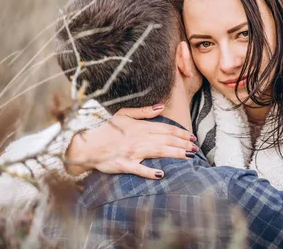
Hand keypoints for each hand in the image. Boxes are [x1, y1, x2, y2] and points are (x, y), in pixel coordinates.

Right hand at [65, 104, 196, 178]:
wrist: (86, 145)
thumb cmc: (105, 129)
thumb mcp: (123, 114)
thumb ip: (144, 111)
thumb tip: (161, 106)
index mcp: (139, 127)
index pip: (165, 129)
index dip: (180, 133)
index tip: (191, 137)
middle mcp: (138, 139)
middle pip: (165, 140)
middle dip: (182, 143)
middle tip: (195, 147)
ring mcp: (131, 152)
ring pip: (158, 152)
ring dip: (175, 153)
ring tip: (189, 156)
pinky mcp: (123, 165)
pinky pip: (138, 169)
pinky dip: (149, 172)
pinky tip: (161, 174)